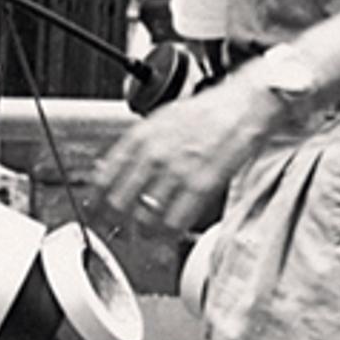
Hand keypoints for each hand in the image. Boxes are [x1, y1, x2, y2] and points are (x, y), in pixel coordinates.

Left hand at [90, 66, 295, 248]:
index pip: (104, 179)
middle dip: (115, 223)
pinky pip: (176, 221)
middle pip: (119, 203)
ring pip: (145, 217)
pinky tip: (168, 234)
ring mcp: (178, 170)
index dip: (95, 203)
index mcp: (141, 136)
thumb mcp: (161, 120)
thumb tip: (108, 170)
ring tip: (145, 235)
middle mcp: (155, 153)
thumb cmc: (205, 113)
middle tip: (117, 231)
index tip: (94, 214)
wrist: (244, 104)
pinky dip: (168, 234)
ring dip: (142, 232)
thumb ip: (135, 146)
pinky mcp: (203, 185)